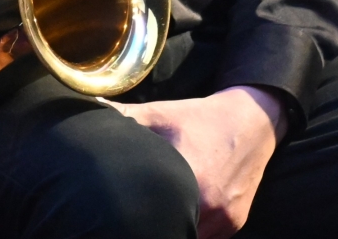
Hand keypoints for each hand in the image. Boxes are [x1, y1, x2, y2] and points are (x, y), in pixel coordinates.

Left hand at [107, 86, 286, 238]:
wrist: (251, 121)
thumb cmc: (201, 119)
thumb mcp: (160, 114)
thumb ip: (123, 118)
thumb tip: (86, 111)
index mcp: (190, 178)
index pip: (155, 214)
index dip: (137, 218)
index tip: (123, 216)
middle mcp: (211, 206)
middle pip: (172, 228)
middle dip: (153, 225)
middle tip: (134, 217)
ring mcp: (226, 220)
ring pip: (190, 237)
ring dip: (173, 228)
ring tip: (156, 215)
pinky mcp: (235, 224)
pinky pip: (208, 238)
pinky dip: (193, 230)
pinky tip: (180, 214)